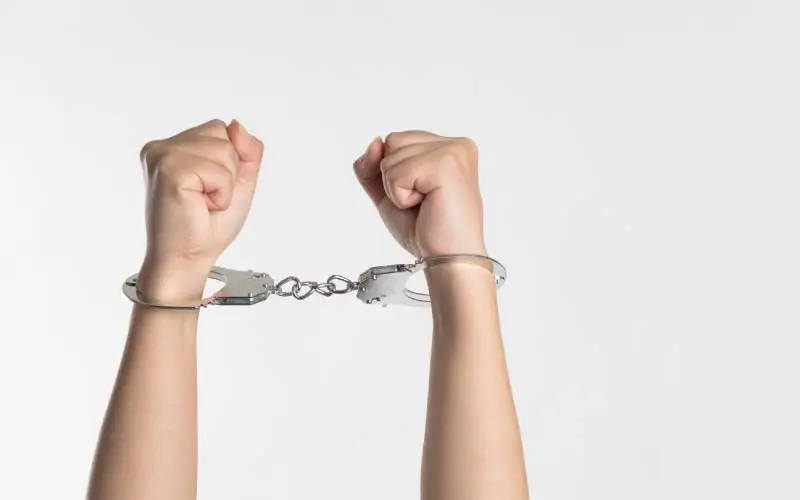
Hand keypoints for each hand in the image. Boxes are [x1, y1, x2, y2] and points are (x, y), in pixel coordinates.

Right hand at [136, 119, 263, 301]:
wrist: (188, 258)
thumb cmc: (207, 226)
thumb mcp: (239, 181)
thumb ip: (246, 150)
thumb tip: (237, 126)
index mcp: (173, 147)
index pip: (220, 129)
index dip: (230, 161)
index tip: (210, 188)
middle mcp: (163, 147)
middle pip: (222, 133)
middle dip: (228, 170)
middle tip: (206, 197)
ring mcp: (162, 155)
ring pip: (223, 150)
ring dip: (224, 183)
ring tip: (203, 201)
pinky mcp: (169, 169)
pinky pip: (218, 170)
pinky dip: (220, 192)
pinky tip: (200, 204)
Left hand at [353, 130, 485, 257]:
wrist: (447, 258)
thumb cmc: (427, 230)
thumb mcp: (389, 192)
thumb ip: (373, 166)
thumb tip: (375, 143)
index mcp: (448, 147)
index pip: (396, 140)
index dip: (393, 172)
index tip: (421, 196)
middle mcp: (456, 144)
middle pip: (392, 142)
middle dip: (394, 178)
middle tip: (423, 202)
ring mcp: (453, 152)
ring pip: (391, 157)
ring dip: (397, 189)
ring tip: (425, 203)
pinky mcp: (446, 164)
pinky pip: (396, 173)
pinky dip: (401, 196)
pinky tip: (426, 205)